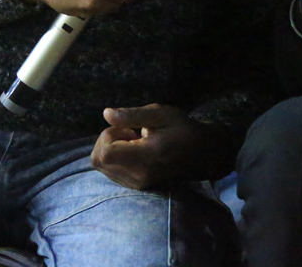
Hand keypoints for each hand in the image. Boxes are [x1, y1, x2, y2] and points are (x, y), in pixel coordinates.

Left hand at [91, 104, 231, 189]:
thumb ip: (132, 115)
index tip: (127, 129)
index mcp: (145, 157)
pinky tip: (136, 151)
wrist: (203, 153)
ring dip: (112, 149)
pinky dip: (117, 158)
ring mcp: (137, 184)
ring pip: (102, 167)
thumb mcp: (160, 114)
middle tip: (131, 132)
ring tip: (136, 141)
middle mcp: (138, 176)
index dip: (107, 136)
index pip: (104, 154)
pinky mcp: (136, 186)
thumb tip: (106, 114)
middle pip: (98, 160)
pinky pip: (111, 171)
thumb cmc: (182, 128)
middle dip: (108, 141)